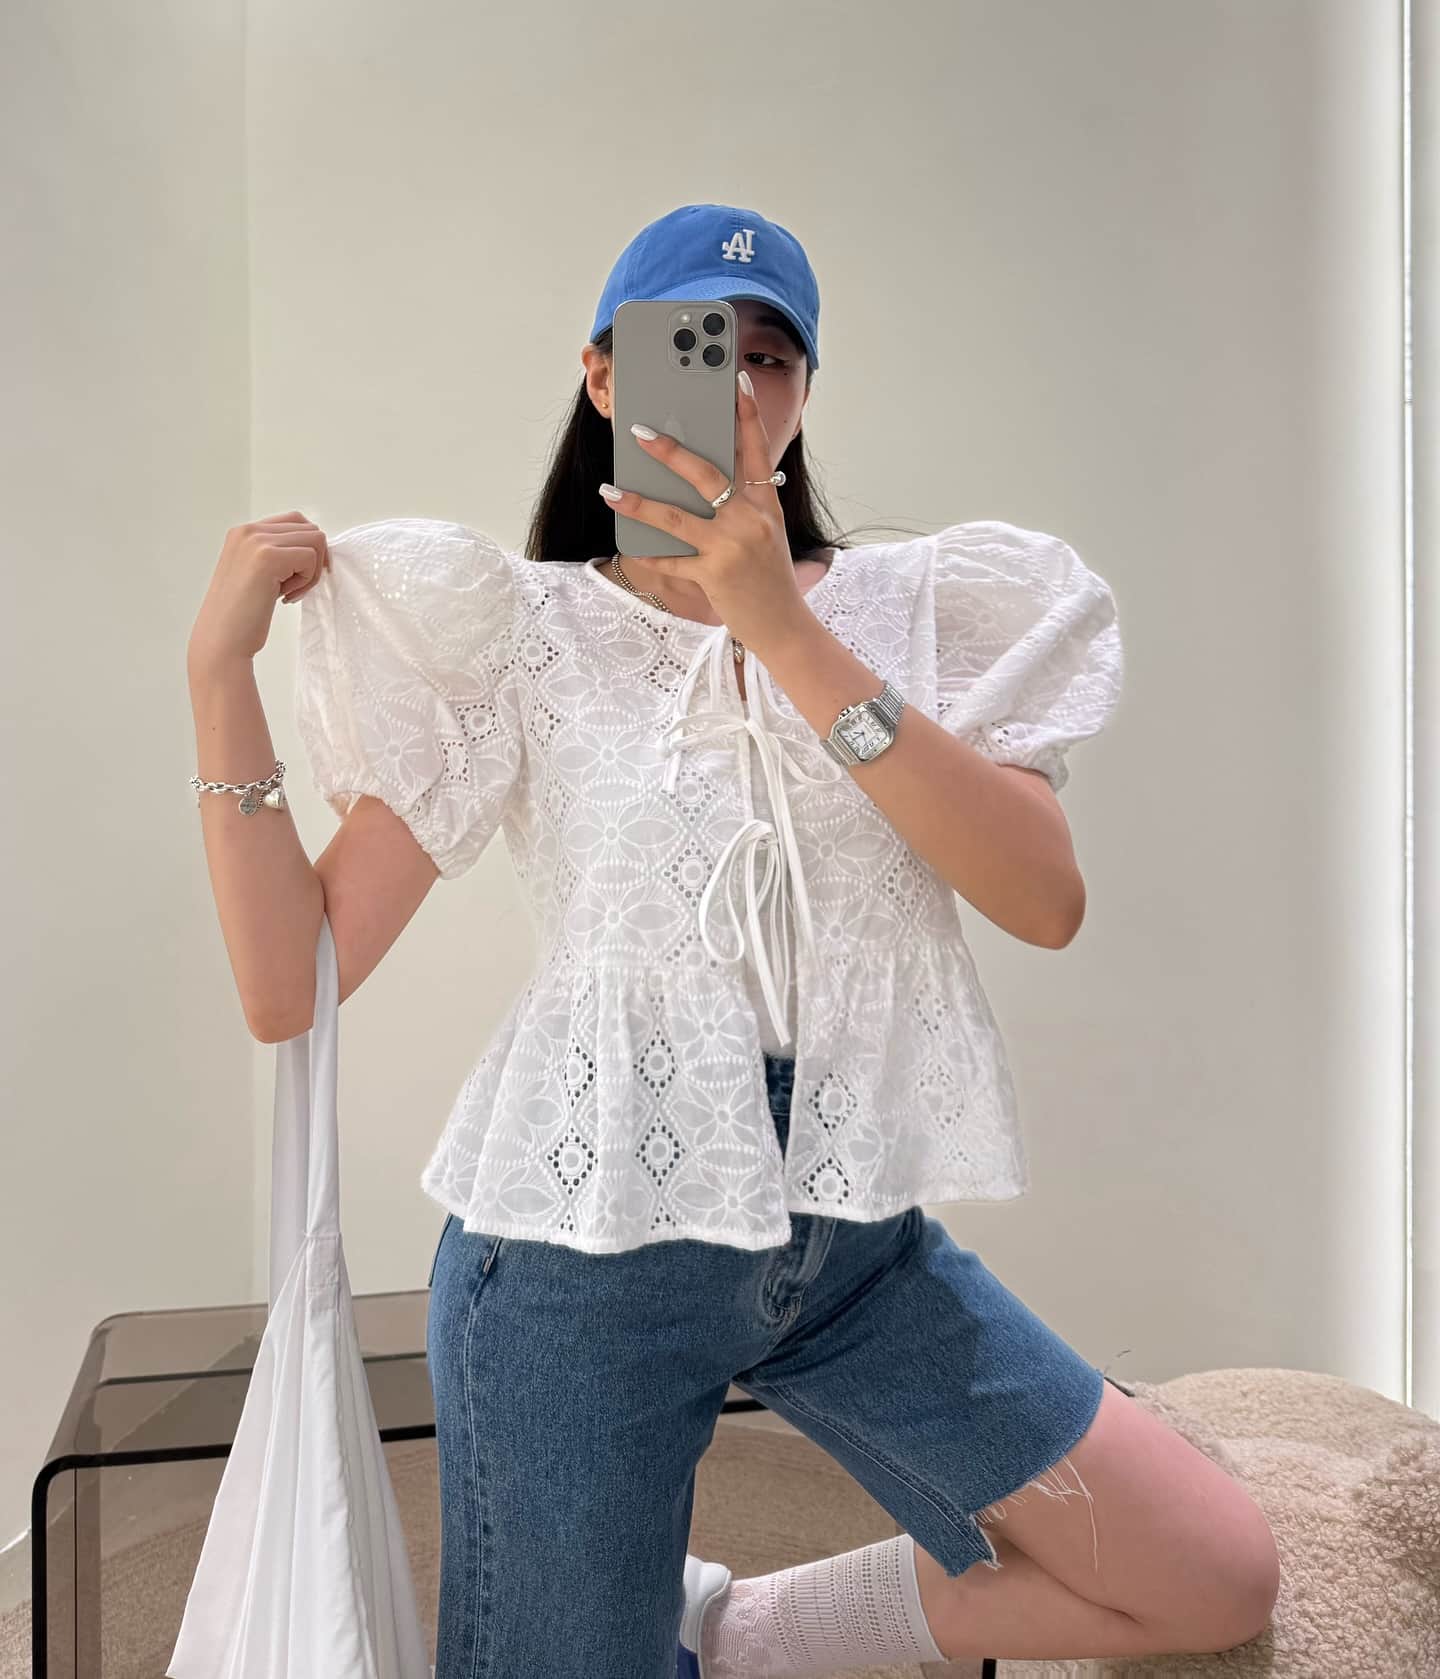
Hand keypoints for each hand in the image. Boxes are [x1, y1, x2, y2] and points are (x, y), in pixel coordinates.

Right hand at [187, 512, 330, 673]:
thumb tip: (316, 547)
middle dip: (313, 560)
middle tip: (295, 588)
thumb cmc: (240, 615)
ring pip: (315, 541)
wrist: (222, 640)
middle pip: (309, 529)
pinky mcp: (268, 557)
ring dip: (311, 571)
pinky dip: (307, 581)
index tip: (300, 575)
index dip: (308, 548)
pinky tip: (285, 598)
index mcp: (243, 532)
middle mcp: (248, 530)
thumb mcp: (256, 573)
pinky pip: (311, 558)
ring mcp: (257, 541)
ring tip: (290, 593)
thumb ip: (277, 554)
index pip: (295, 520)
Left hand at [599, 371, 811, 656]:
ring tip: (611, 490)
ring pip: (676, 517)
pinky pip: (672, 561)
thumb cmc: (770, 579)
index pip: (757, 449)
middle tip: (640, 433)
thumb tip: (697, 481)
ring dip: (638, 503)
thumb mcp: (766, 534)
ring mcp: (732, 547)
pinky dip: (649, 554)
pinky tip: (628, 545)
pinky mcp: (715, 576)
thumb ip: (742, 506)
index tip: (736, 380)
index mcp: (766, 505)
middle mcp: (751, 520)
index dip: (747, 413)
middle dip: (670, 452)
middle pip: (706, 474)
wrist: (785, 627)